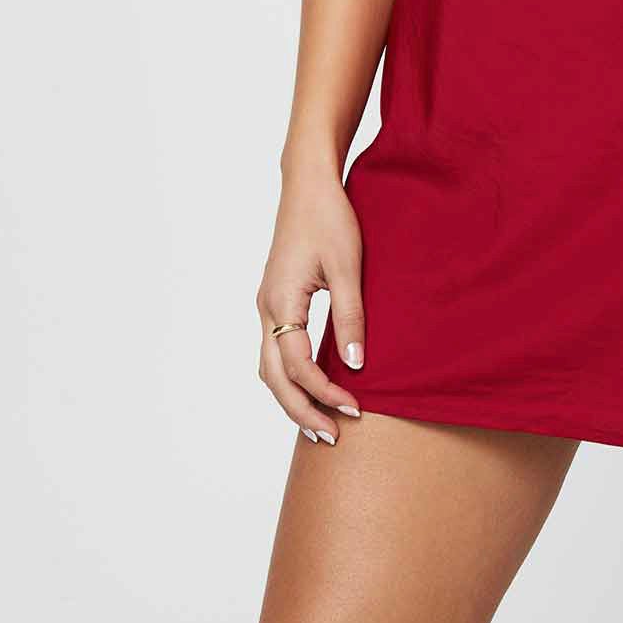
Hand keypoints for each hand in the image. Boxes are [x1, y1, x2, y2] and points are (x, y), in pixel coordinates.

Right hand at [256, 167, 366, 445]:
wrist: (308, 183)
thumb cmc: (329, 218)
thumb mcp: (349, 266)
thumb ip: (351, 316)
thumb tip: (355, 365)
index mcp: (281, 301)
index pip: (298, 366)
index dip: (325, 393)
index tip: (356, 410)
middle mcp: (266, 308)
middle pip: (274, 377)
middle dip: (300, 411)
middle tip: (332, 438)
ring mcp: (267, 304)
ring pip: (270, 367)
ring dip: (293, 397)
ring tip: (322, 423)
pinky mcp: (276, 299)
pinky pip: (276, 350)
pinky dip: (291, 376)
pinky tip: (314, 384)